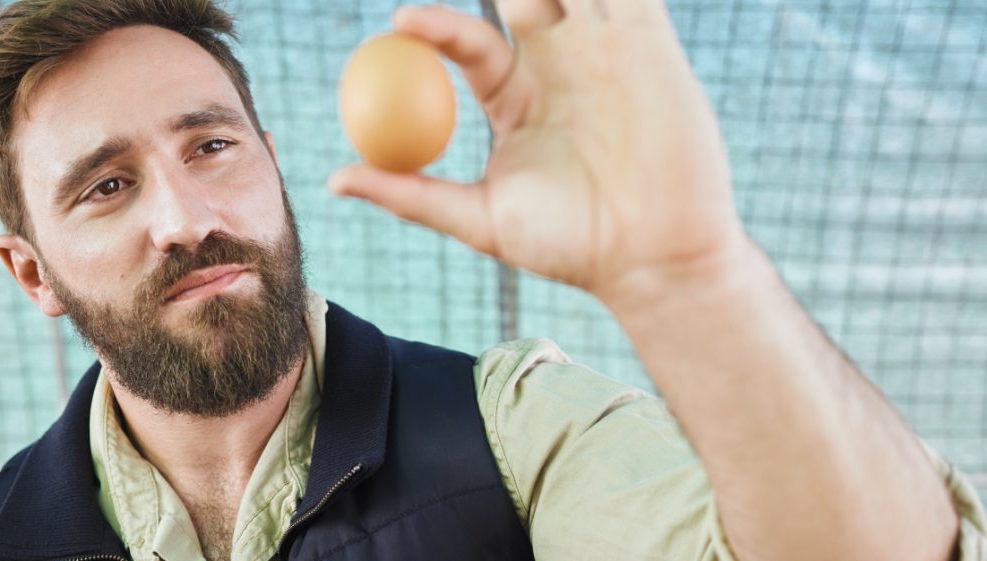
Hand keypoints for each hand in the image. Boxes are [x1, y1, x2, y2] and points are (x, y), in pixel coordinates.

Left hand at [328, 0, 748, 305]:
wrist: (651, 259)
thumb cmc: (567, 246)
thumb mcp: (480, 220)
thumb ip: (412, 194)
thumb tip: (334, 181)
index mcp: (514, 96)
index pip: (469, 42)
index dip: (436, 27)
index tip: (400, 24)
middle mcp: (557, 65)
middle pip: (515, 0)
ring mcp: (604, 52)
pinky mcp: (650, 47)